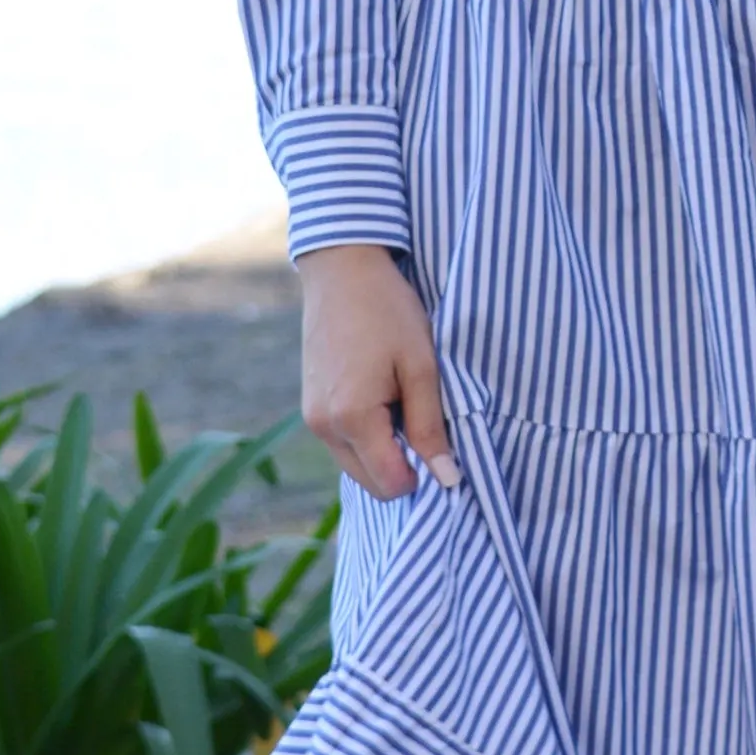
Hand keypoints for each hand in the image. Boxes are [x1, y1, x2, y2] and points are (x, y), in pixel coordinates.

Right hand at [296, 244, 460, 499]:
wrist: (341, 270)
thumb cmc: (388, 311)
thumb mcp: (421, 367)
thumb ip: (430, 427)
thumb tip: (447, 479)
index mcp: (352, 418)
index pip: (391, 484)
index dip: (422, 474)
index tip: (439, 442)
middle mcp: (324, 426)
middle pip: (371, 483)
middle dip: (401, 465)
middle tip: (421, 418)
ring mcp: (312, 418)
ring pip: (356, 465)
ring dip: (383, 451)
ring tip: (399, 402)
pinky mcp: (309, 407)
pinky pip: (342, 443)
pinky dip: (366, 436)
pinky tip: (381, 396)